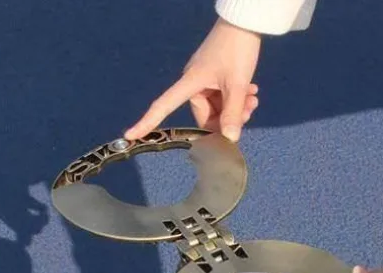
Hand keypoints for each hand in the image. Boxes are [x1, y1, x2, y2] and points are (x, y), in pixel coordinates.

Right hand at [124, 18, 260, 141]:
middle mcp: (193, 83)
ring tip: (253, 98)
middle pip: (206, 116)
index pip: (163, 106)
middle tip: (248, 111)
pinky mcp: (216, 76)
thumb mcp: (237, 84)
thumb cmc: (237, 49)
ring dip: (236, 108)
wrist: (247, 21)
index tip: (130, 135)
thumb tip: (229, 140)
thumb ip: (233, 113)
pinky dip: (237, 99)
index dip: (147, 121)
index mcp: (189, 83)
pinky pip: (223, 97)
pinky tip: (251, 92)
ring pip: (218, 108)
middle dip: (227, 118)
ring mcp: (205, 80)